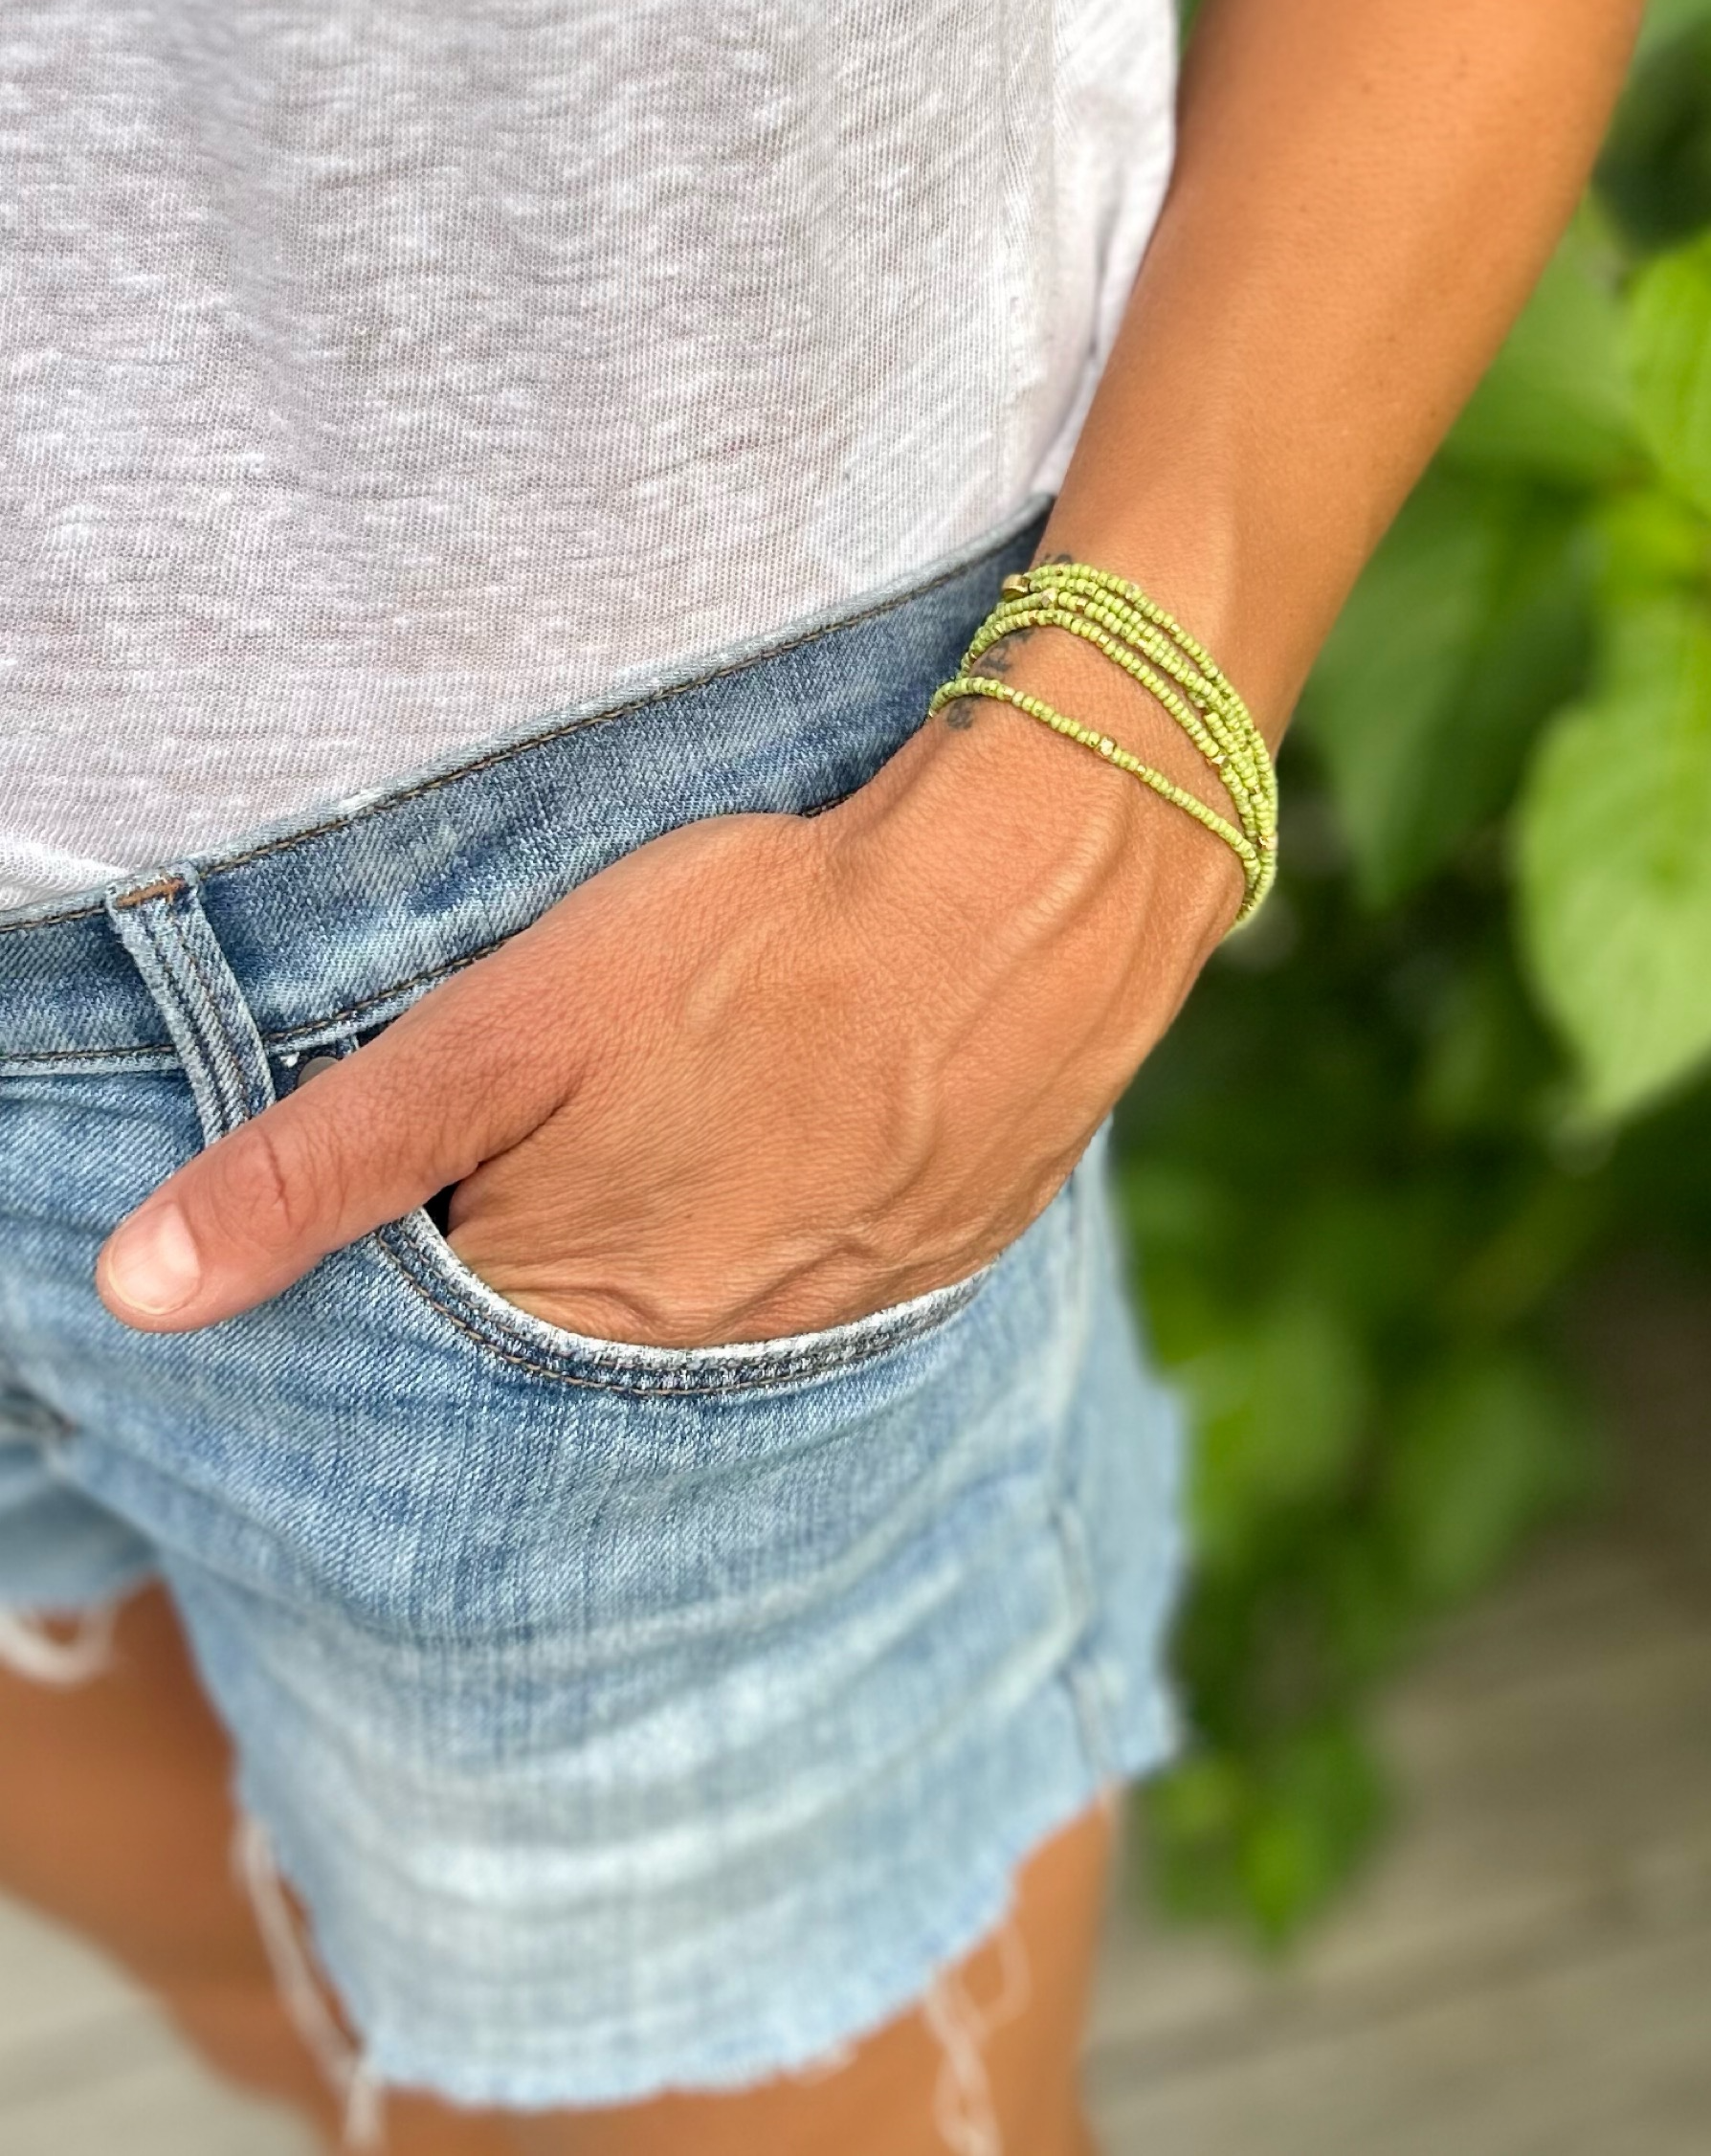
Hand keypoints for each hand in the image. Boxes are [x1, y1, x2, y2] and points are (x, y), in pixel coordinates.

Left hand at [95, 695, 1238, 1342]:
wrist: (1017, 905)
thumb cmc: (753, 945)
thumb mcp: (506, 1028)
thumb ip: (328, 1158)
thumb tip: (142, 1293)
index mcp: (579, 1306)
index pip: (441, 1349)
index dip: (422, 1253)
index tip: (442, 1179)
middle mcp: (703, 1355)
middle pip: (574, 1349)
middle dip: (544, 1265)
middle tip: (574, 1142)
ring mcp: (831, 1324)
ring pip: (701, 1325)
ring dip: (672, 1249)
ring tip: (683, 1136)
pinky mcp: (930, 1269)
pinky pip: (817, 1295)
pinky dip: (783, 1237)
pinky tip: (793, 1145)